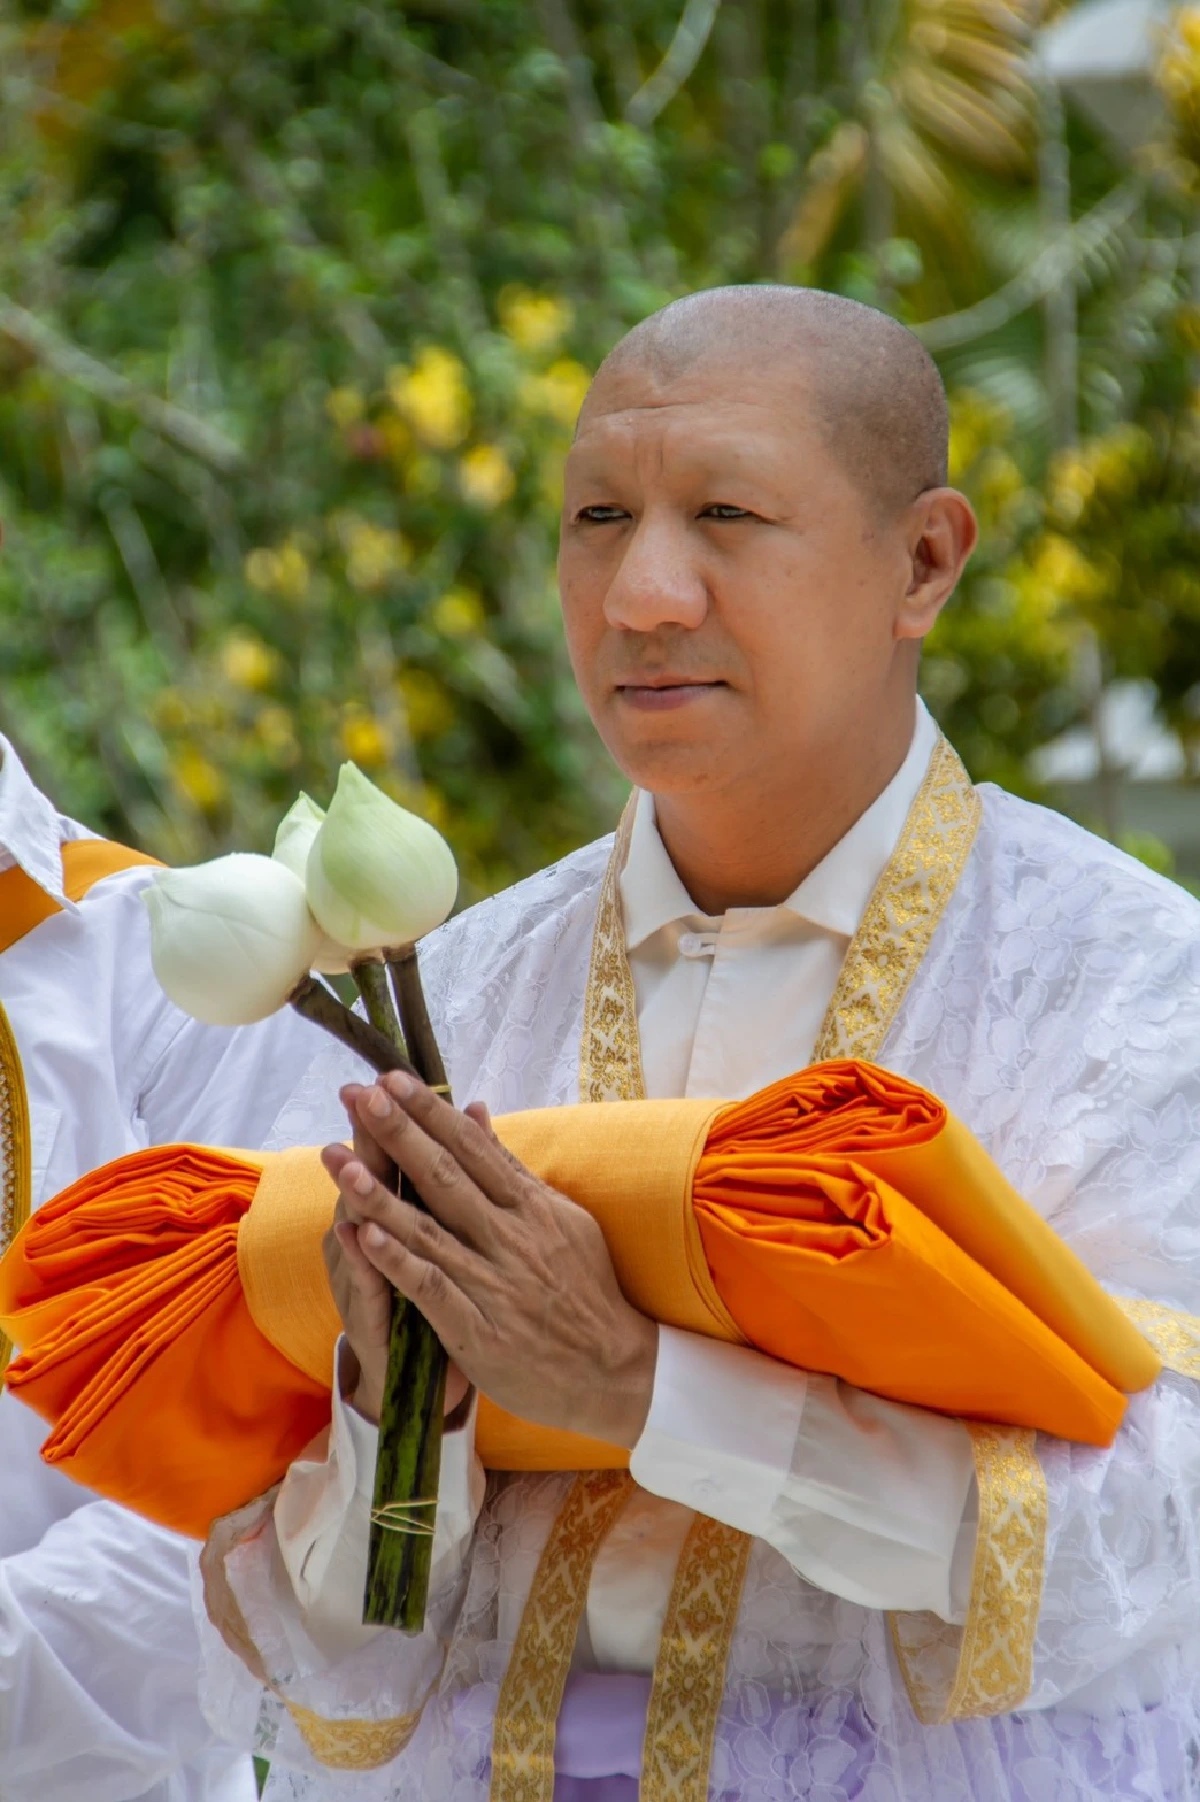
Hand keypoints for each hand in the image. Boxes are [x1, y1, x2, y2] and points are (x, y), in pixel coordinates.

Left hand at [320, 1072, 658, 1447]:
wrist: (615, 1369)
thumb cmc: (586, 1289)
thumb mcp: (561, 1218)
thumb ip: (512, 1168)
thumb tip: (476, 1109)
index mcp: (530, 1206)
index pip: (472, 1148)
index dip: (430, 1112)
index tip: (392, 1078)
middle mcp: (511, 1237)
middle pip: (445, 1178)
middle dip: (399, 1134)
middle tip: (360, 1095)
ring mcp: (494, 1284)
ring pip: (428, 1231)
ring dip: (380, 1194)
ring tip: (340, 1159)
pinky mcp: (480, 1332)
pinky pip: (432, 1289)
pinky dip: (398, 1261)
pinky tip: (365, 1235)